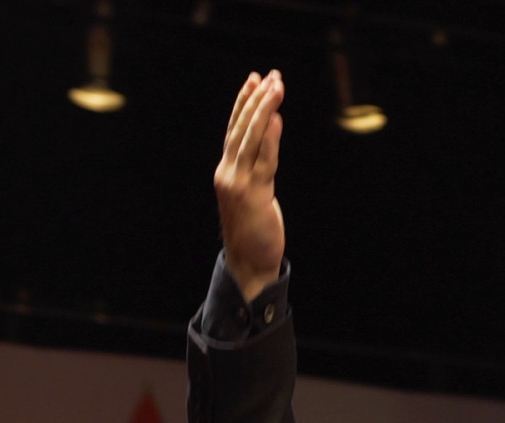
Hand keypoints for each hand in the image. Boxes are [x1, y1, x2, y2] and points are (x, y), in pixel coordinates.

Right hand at [213, 71, 285, 299]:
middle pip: (241, 128)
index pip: (234, 129)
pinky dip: (270, 138)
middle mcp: (228, 173)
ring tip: (276, 87)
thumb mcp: (251, 195)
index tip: (253, 80)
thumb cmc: (253, 231)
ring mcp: (239, 184)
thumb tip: (266, 144)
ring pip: (251, 139)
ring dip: (264, 111)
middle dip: (256, 100)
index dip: (243, 103)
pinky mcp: (254, 195)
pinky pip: (264, 161)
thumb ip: (255, 170)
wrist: (249, 264)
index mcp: (226, 171)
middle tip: (269, 76)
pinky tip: (277, 119)